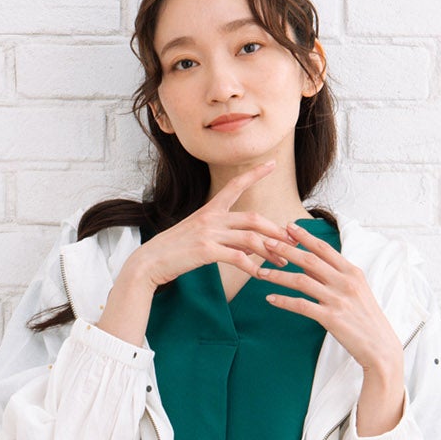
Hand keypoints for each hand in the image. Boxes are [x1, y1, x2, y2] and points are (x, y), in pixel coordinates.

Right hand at [120, 161, 294, 292]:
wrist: (149, 262)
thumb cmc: (174, 251)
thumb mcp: (198, 236)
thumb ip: (222, 236)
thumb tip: (247, 246)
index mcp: (210, 210)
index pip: (236, 185)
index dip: (255, 174)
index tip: (272, 164)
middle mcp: (211, 218)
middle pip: (253, 219)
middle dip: (275, 230)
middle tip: (291, 240)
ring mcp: (208, 233)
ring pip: (250, 238)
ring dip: (269, 251)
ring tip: (281, 263)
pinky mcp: (206, 251)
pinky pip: (237, 257)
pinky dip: (251, 267)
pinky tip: (259, 275)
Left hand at [253, 223, 404, 381]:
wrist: (380, 347)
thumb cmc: (366, 320)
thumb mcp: (355, 291)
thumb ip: (333, 277)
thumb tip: (307, 266)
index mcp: (352, 272)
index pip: (324, 249)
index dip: (304, 237)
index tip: (288, 228)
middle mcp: (345, 282)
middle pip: (309, 260)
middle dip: (285, 249)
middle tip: (267, 243)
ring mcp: (338, 300)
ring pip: (301, 281)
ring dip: (278, 275)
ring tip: (261, 272)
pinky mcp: (331, 318)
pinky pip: (301, 306)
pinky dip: (283, 301)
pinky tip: (270, 298)